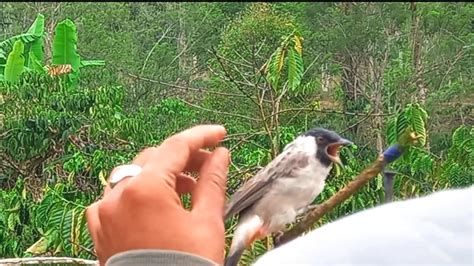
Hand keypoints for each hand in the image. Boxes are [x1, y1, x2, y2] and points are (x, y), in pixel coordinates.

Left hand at [86, 125, 228, 264]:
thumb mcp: (207, 222)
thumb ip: (212, 180)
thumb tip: (219, 155)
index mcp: (144, 190)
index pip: (176, 146)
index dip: (201, 136)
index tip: (219, 134)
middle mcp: (117, 196)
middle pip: (154, 159)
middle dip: (184, 158)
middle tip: (210, 165)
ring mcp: (104, 213)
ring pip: (136, 176)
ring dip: (164, 176)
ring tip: (190, 190)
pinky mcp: (100, 229)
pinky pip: (120, 198)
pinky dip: (143, 194)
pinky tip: (162, 206)